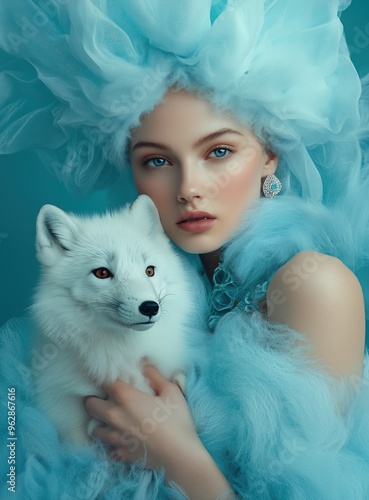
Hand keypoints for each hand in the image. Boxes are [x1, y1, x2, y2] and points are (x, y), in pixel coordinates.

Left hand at [84, 365, 201, 468]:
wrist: (180, 456)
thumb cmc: (177, 420)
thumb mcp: (171, 391)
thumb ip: (155, 375)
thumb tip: (145, 366)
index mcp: (125, 397)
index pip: (103, 382)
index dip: (106, 379)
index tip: (113, 379)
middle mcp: (114, 416)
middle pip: (90, 405)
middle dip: (96, 400)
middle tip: (108, 399)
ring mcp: (115, 437)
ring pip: (95, 429)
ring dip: (102, 423)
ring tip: (115, 420)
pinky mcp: (120, 453)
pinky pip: (108, 448)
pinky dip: (112, 443)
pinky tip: (123, 439)